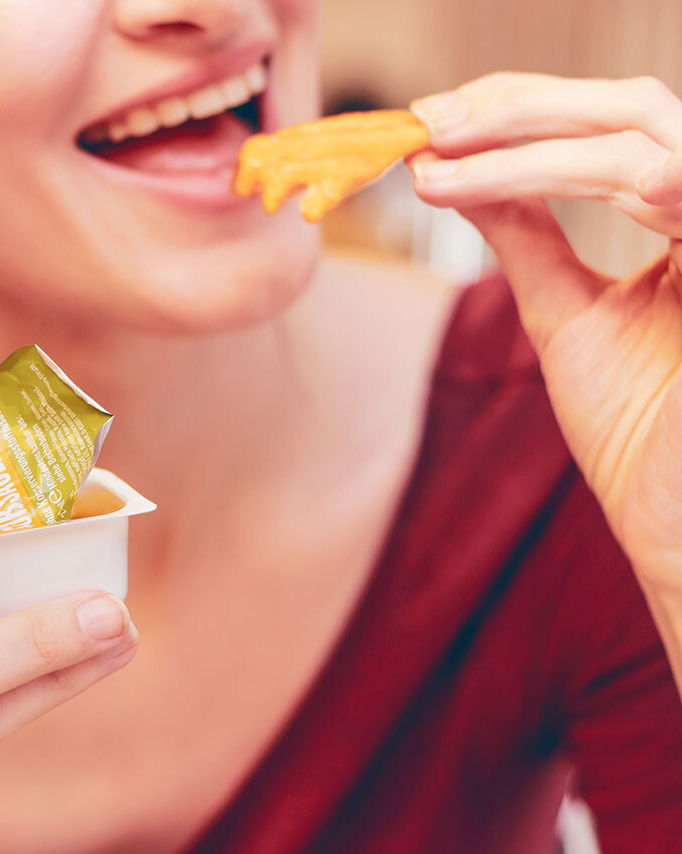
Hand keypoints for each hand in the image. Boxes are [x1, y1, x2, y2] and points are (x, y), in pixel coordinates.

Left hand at [407, 72, 681, 664]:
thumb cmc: (640, 431)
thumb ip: (529, 236)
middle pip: (634, 103)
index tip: (431, 123)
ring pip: (640, 129)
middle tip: (424, 122)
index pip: (617, 125)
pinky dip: (548, 175)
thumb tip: (460, 174)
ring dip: (521, 134)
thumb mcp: (568, 313)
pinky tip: (467, 187)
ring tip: (430, 153)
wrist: (676, 521)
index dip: (526, 108)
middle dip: (519, 105)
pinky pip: (653, 183)